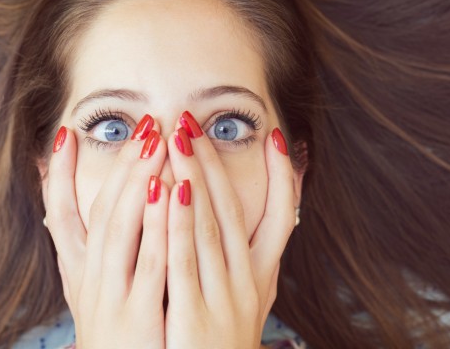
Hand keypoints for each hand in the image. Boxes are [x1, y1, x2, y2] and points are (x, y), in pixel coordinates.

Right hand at [43, 118, 167, 348]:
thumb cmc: (116, 337)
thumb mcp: (92, 297)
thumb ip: (86, 254)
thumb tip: (64, 212)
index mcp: (79, 274)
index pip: (59, 214)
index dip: (57, 174)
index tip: (66, 133)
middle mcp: (88, 282)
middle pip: (100, 211)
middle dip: (121, 167)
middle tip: (144, 127)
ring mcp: (111, 298)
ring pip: (118, 228)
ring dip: (136, 181)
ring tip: (156, 142)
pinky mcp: (137, 317)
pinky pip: (148, 262)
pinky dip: (155, 224)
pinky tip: (169, 190)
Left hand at [164, 113, 297, 348]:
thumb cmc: (220, 344)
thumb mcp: (242, 301)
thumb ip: (239, 260)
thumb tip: (239, 222)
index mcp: (261, 278)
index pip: (281, 219)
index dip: (282, 177)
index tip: (277, 138)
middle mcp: (249, 284)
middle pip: (233, 211)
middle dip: (213, 164)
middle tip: (194, 123)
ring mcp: (225, 300)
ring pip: (211, 227)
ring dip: (196, 180)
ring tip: (180, 139)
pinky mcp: (195, 317)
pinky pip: (185, 262)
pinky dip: (178, 222)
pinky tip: (167, 189)